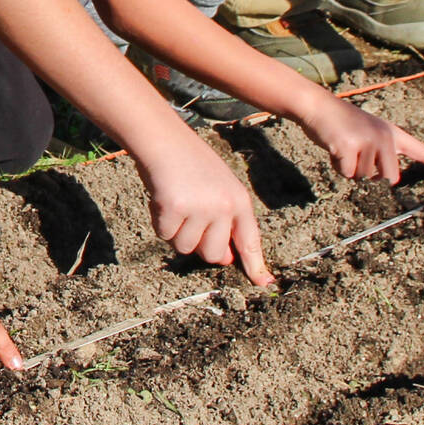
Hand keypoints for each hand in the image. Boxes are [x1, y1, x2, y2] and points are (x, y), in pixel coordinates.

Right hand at [132, 133, 272, 284]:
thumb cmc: (190, 164)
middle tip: (188, 219)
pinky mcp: (175, 209)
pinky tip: (161, 200)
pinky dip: (159, 222)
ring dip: (176, 232)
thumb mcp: (218, 189)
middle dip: (198, 244)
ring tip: (175, 204)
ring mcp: (200, 208)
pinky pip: (165, 234)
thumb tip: (223, 260)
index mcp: (239, 201)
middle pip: (213, 254)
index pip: (250, 240)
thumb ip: (224, 222)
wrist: (164, 141)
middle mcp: (224, 207)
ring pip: (186, 247)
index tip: (264, 283)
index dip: (256, 265)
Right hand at [297, 95, 423, 187]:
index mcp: (394, 134)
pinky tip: (333, 147)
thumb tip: (384, 182)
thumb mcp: (368, 136)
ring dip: (350, 168)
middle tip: (356, 153)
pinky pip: (347, 173)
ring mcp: (368, 141)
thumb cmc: (342, 125)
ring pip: (365, 178)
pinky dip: (337, 165)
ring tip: (343, 146)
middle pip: (389, 178)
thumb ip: (381, 156)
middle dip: (370, 175)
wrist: (317, 106)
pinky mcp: (349, 146)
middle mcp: (386, 137)